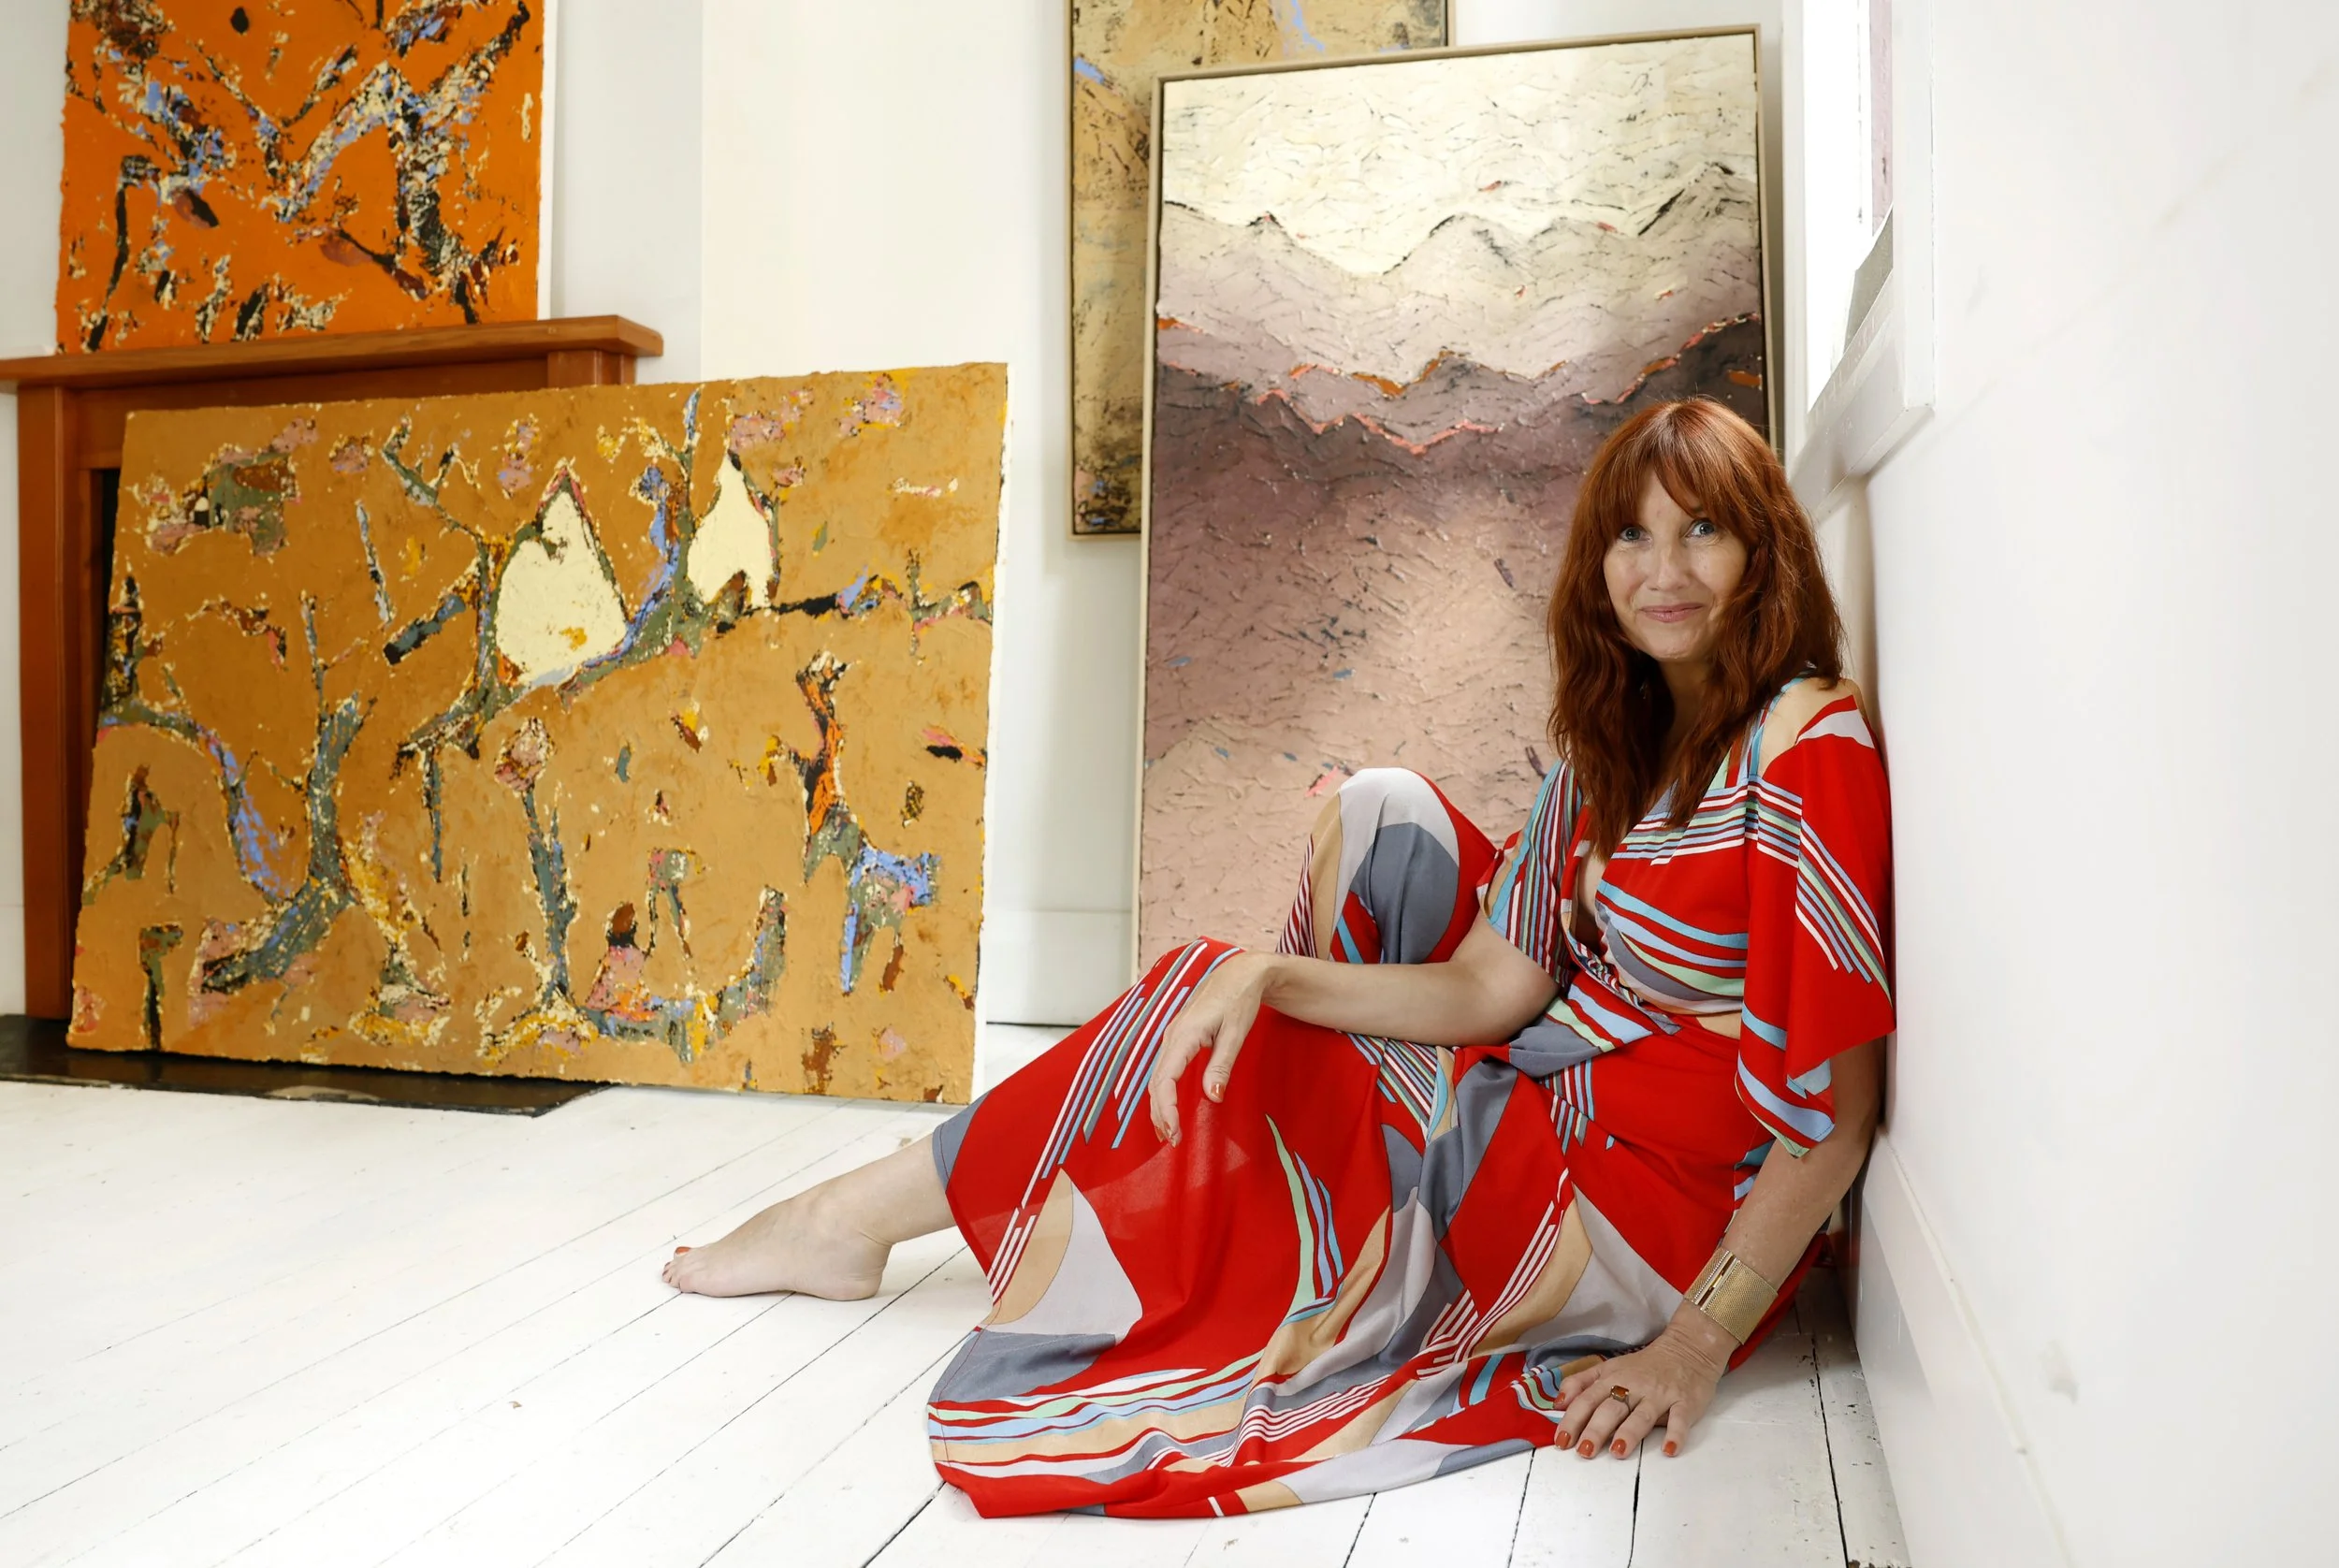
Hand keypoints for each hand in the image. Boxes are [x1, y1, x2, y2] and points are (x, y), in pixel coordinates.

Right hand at [1147, 952, 1272, 1143]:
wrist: (1240, 972)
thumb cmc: (1240, 999)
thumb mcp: (1236, 1032)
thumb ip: (1222, 1064)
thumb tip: (1213, 1096)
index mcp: (1183, 1035)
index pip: (1165, 1079)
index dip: (1166, 1108)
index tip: (1174, 1132)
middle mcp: (1172, 1036)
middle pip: (1156, 1081)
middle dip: (1160, 1113)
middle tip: (1173, 1140)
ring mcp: (1172, 1035)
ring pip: (1157, 1076)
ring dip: (1160, 1104)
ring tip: (1169, 1130)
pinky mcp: (1178, 1037)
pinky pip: (1164, 1068)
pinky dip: (1164, 1090)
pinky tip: (1170, 1104)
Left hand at [1554, 1328, 1728, 1459]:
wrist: (1687, 1349)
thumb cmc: (1644, 1366)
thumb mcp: (1609, 1368)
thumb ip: (1581, 1383)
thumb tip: (1558, 1403)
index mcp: (1613, 1378)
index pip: (1587, 1399)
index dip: (1573, 1419)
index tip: (1561, 1441)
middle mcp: (1634, 1386)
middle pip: (1611, 1408)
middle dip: (1596, 1429)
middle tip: (1584, 1451)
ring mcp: (1660, 1394)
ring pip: (1642, 1414)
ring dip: (1629, 1433)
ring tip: (1617, 1451)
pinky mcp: (1685, 1402)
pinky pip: (1680, 1419)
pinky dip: (1676, 1434)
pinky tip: (1670, 1450)